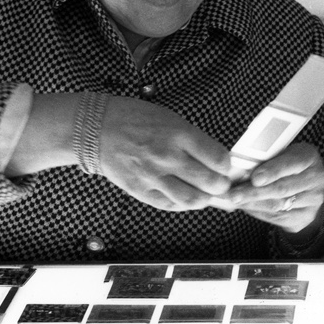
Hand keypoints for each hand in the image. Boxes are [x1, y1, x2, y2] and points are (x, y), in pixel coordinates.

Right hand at [95, 97, 232, 211]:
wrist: (96, 128)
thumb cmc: (135, 118)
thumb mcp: (170, 119)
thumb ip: (193, 140)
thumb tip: (215, 160)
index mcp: (179, 133)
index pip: (219, 158)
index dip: (226, 166)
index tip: (223, 166)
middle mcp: (168, 156)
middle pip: (210, 182)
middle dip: (221, 186)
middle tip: (220, 184)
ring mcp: (153, 175)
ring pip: (192, 200)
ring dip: (204, 199)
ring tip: (204, 194)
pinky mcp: (140, 190)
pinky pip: (169, 204)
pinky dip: (182, 204)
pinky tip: (184, 197)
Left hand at [223, 143, 323, 234]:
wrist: (306, 188)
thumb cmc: (287, 166)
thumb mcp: (281, 156)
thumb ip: (265, 161)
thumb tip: (238, 171)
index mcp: (309, 157)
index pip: (292, 163)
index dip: (272, 171)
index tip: (254, 178)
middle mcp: (315, 177)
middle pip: (282, 188)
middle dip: (255, 192)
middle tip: (234, 194)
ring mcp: (313, 199)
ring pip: (278, 204)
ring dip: (253, 203)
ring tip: (236, 200)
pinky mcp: (306, 216)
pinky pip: (278, 217)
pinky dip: (258, 212)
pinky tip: (246, 207)